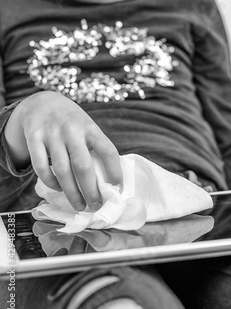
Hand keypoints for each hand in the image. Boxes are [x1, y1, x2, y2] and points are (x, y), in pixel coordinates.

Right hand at [5, 91, 122, 210]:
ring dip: (72, 192)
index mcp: (90, 127)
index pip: (108, 150)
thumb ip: (94, 147)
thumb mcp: (87, 126)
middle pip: (83, 166)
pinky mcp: (34, 138)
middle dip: (91, 190)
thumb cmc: (71, 121)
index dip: (115, 171)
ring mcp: (52, 134)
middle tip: (96, 205)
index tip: (118, 188)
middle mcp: (72, 130)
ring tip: (79, 205)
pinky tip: (58, 189)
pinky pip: (41, 167)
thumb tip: (107, 180)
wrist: (42, 102)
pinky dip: (51, 182)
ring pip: (62, 170)